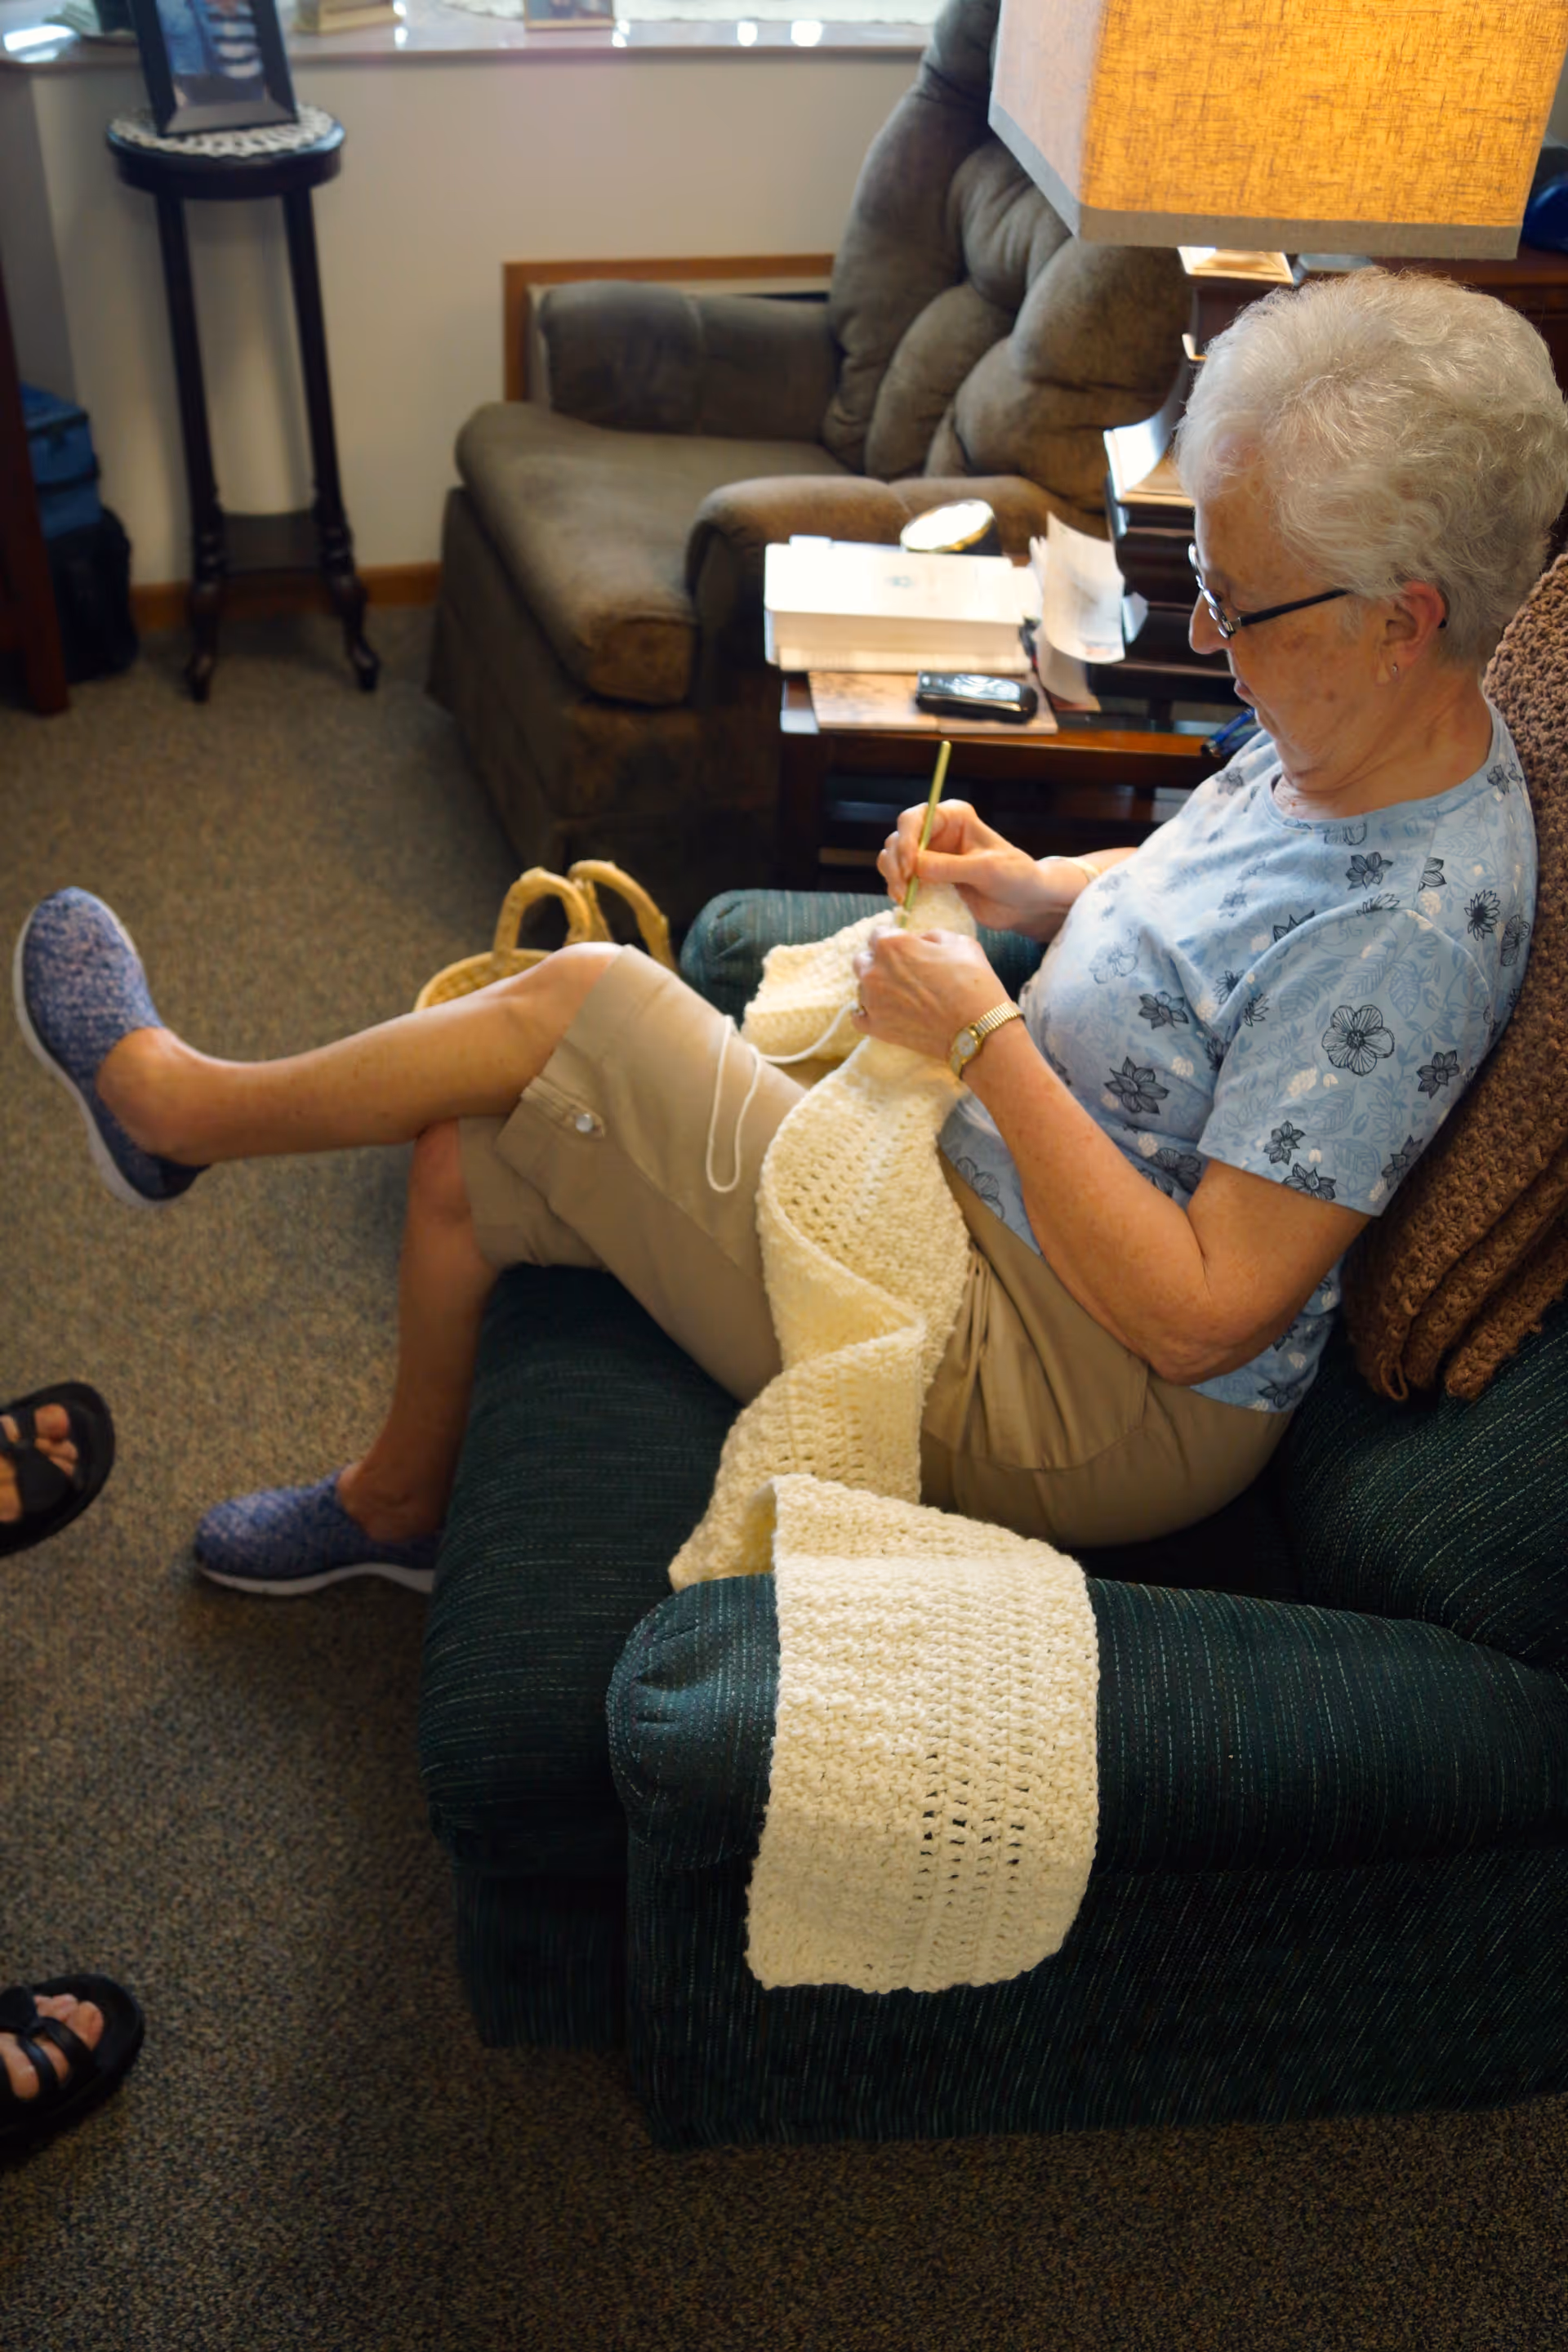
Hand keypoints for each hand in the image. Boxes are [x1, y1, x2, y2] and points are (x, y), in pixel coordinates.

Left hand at [850, 926, 1007, 1062]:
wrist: (977, 1029)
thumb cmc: (973, 982)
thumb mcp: (960, 942)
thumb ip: (931, 936)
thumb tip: (920, 941)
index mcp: (892, 945)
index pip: (878, 934)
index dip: (894, 939)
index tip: (905, 948)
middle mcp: (874, 971)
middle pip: (863, 960)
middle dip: (878, 962)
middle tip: (902, 972)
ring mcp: (871, 1002)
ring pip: (862, 988)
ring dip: (876, 988)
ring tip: (900, 996)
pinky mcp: (875, 1028)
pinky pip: (858, 1017)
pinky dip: (867, 1013)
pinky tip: (882, 1012)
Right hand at [876, 800, 1075, 937]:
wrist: (1025, 903)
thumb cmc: (1015, 877)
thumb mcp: (986, 870)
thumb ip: (949, 867)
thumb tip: (913, 867)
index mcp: (954, 817)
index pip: (914, 819)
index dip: (905, 841)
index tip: (908, 868)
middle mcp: (938, 832)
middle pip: (897, 839)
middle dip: (895, 864)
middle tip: (904, 890)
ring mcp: (931, 856)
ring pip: (893, 859)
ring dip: (892, 878)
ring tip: (904, 898)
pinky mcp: (928, 879)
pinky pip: (901, 880)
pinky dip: (897, 890)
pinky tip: (907, 904)